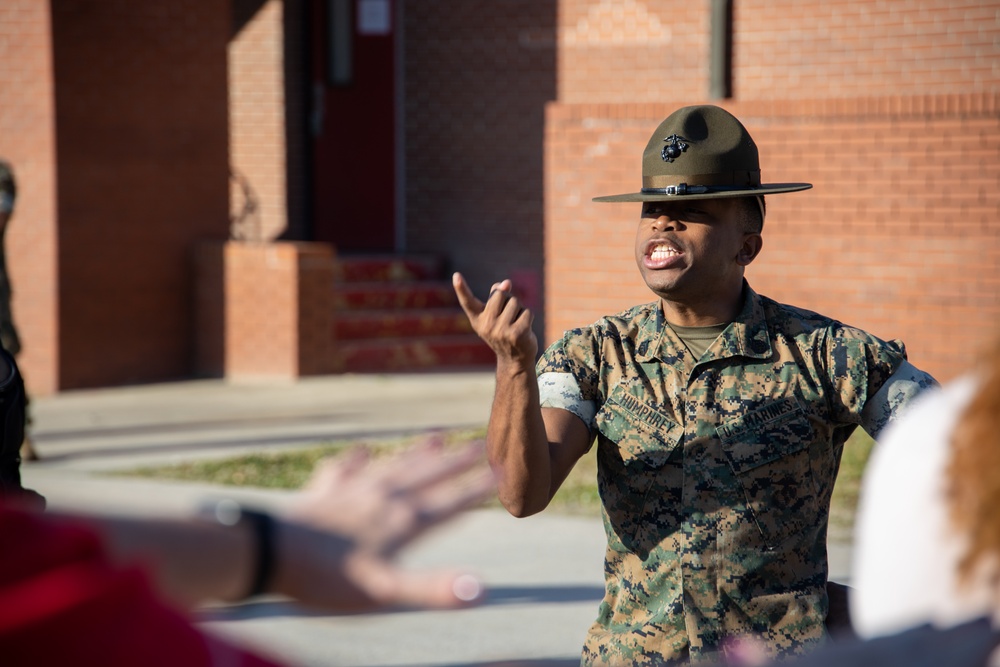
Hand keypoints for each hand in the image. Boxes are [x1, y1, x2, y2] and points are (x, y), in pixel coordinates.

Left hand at [274, 437, 494, 612]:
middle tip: (482, 444)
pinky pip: (345, 470)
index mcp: (403, 521)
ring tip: (437, 436)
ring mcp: (353, 490)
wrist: (269, 552)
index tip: (506, 470)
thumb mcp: (384, 590)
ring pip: (395, 465)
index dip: (480, 488)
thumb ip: (432, 589)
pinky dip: (357, 460)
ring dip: (418, 453)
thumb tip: (481, 590)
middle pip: (429, 475)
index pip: (453, 502)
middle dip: (457, 461)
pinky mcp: (323, 492)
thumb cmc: (327, 578)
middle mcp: (384, 497)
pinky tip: (360, 452)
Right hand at [452, 272, 537, 366]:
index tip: (456, 275)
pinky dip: (529, 317)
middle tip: (509, 317)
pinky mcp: (516, 334)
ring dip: (520, 310)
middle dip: (509, 300)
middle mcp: (486, 325)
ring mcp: (501, 331)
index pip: (468, 302)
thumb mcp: (496, 315)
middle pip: (501, 294)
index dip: (461, 288)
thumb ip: (497, 296)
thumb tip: (506, 282)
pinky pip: (527, 312)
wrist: (515, 359)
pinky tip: (524, 330)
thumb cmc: (505, 331)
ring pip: (516, 302)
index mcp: (478, 319)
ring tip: (516, 324)